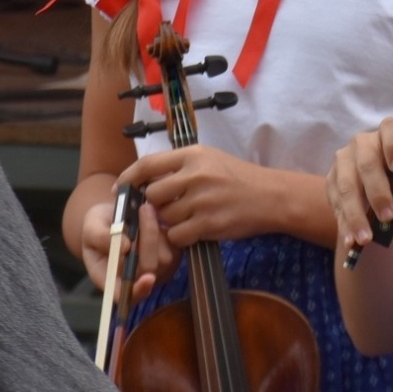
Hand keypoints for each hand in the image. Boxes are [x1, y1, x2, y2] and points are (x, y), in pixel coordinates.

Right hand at [80, 197, 178, 302]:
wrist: (114, 215)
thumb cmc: (99, 225)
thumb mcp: (91, 227)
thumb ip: (101, 238)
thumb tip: (125, 247)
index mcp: (109, 279)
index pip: (124, 296)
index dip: (138, 290)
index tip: (148, 277)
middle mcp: (134, 279)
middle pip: (149, 269)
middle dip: (147, 238)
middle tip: (143, 210)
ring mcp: (155, 269)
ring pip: (164, 256)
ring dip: (155, 230)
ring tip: (145, 209)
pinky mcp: (171, 255)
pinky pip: (174, 245)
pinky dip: (164, 228)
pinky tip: (154, 216)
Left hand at [115, 144, 270, 248]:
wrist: (272, 196)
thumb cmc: (239, 178)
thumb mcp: (210, 160)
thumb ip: (180, 167)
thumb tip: (145, 181)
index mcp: (194, 155)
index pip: (148, 164)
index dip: (128, 178)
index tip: (121, 188)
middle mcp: (196, 174)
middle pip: (153, 194)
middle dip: (156, 205)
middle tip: (168, 208)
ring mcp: (203, 199)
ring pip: (164, 217)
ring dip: (171, 222)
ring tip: (190, 218)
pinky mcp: (209, 223)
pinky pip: (177, 235)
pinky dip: (181, 236)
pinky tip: (195, 230)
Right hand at [327, 117, 392, 251]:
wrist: (376, 186)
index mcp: (386, 132)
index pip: (390, 129)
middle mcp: (362, 142)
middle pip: (367, 164)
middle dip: (377, 193)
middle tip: (388, 216)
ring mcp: (342, 159)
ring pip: (347, 187)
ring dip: (357, 215)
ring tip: (366, 238)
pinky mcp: (330, 179)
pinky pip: (336, 203)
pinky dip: (344, 224)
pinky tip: (350, 240)